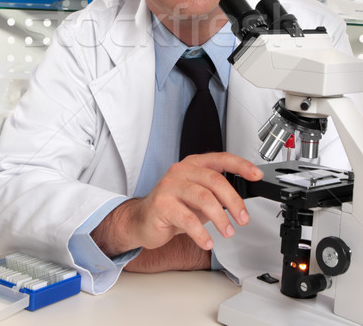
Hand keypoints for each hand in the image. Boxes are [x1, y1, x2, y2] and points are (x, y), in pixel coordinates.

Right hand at [92, 152, 262, 256]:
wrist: (143, 220)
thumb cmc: (173, 207)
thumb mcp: (198, 197)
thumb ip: (216, 194)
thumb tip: (243, 202)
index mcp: (193, 164)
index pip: (221, 158)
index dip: (241, 165)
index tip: (256, 175)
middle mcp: (181, 171)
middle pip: (215, 180)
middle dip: (234, 201)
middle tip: (243, 218)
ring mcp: (169, 186)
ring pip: (203, 198)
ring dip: (220, 218)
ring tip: (227, 232)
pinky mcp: (161, 204)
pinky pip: (187, 219)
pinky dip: (201, 233)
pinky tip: (207, 241)